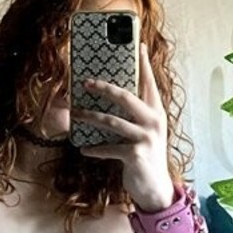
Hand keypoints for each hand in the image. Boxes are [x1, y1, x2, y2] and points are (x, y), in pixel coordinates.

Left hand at [71, 41, 174, 210]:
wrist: (155, 188)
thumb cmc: (146, 155)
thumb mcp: (145, 131)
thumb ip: (135, 115)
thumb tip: (111, 97)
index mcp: (156, 111)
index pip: (149, 82)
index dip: (143, 63)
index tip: (139, 44)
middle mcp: (154, 121)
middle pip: (125, 96)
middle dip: (103, 87)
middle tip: (85, 82)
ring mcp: (146, 137)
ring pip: (112, 121)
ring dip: (90, 117)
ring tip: (76, 114)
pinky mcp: (136, 154)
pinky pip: (109, 147)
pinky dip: (94, 148)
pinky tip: (84, 148)